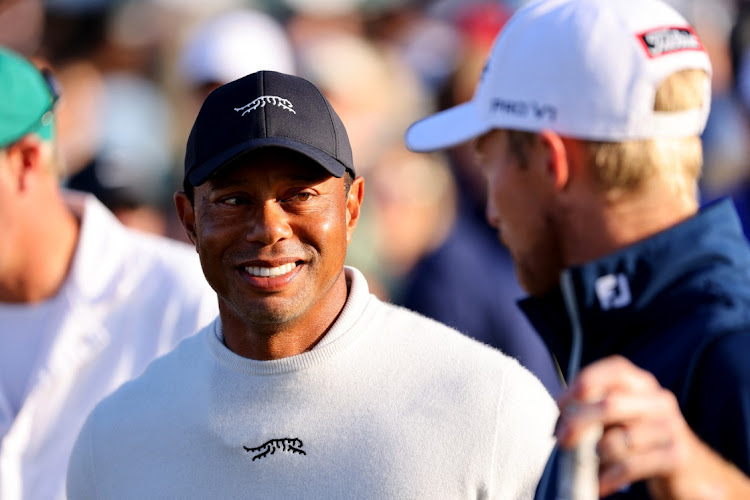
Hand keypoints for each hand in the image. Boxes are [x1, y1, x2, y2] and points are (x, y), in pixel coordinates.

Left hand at [554, 355, 749, 498]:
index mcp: (644, 384)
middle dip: (579, 422)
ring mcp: (671, 428)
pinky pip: (630, 466)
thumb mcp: (623, 418)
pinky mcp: (676, 457)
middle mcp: (659, 401)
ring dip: (594, 456)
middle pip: (611, 404)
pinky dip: (608, 477)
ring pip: (618, 440)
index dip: (584, 382)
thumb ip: (598, 409)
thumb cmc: (645, 441)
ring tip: (589, 465)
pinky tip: (600, 484)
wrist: (694, 472)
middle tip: (562, 439)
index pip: (615, 369)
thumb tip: (563, 416)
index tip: (561, 404)